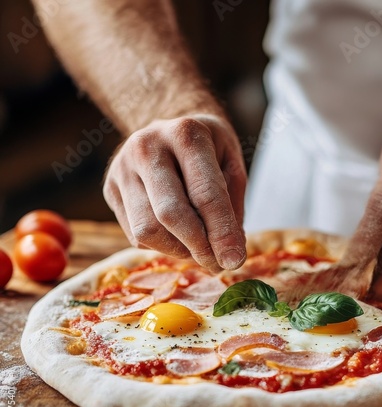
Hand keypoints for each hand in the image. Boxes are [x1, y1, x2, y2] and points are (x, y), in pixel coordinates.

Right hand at [103, 114, 246, 272]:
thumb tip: (229, 254)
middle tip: (218, 264)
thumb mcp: (232, 164)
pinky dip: (162, 246)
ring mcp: (122, 168)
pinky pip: (135, 235)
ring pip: (147, 230)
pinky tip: (178, 236)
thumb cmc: (207, 149)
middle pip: (170, 214)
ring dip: (179, 251)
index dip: (222, 233)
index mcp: (185, 134)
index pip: (205, 194)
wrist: (168, 130)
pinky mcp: (110, 190)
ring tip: (200, 249)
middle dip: (198, 247)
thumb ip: (233, 207)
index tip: (234, 260)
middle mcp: (146, 147)